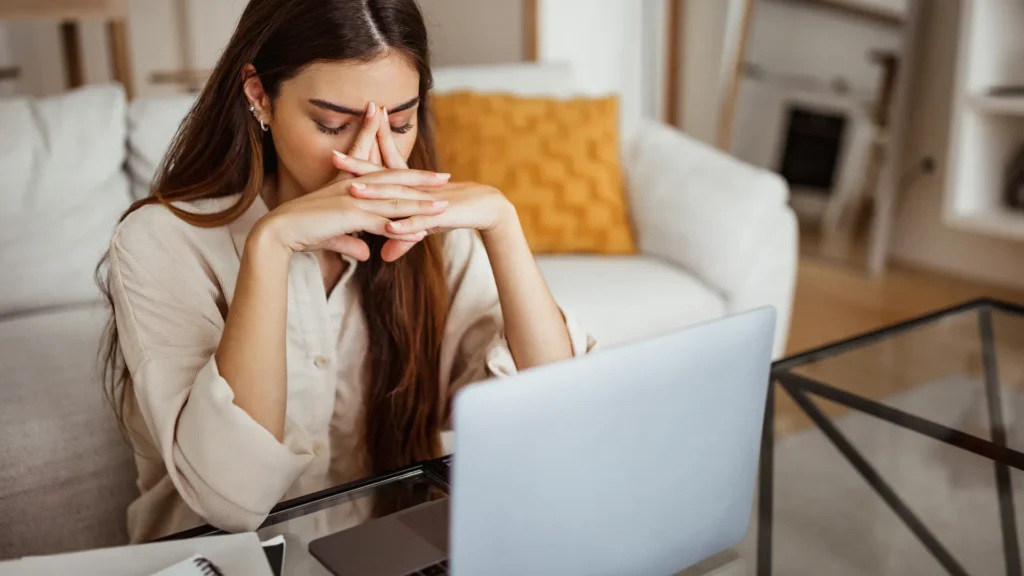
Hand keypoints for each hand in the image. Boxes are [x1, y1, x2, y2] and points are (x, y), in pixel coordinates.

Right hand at [254, 167, 450, 260]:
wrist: (279, 232)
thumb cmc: (302, 232)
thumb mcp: (333, 237)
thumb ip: (351, 242)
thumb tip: (365, 253)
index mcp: (350, 186)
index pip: (383, 174)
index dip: (405, 172)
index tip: (425, 172)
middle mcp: (354, 188)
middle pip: (394, 181)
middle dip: (421, 179)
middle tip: (446, 177)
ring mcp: (353, 200)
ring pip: (393, 201)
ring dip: (419, 204)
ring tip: (443, 204)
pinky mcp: (349, 216)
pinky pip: (381, 223)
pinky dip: (401, 228)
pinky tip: (419, 233)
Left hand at [330, 108, 516, 260]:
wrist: (487, 206)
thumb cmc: (454, 212)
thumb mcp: (425, 225)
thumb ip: (403, 239)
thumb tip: (383, 255)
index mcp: (410, 186)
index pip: (380, 171)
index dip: (359, 162)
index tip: (334, 154)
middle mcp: (416, 188)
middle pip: (383, 176)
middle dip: (359, 166)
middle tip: (335, 155)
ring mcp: (427, 201)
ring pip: (398, 197)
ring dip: (376, 194)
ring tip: (353, 190)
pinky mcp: (441, 215)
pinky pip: (420, 223)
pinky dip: (405, 226)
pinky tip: (390, 228)